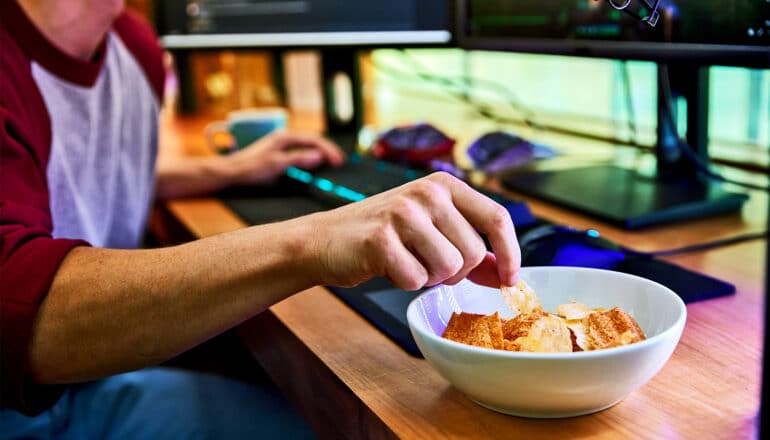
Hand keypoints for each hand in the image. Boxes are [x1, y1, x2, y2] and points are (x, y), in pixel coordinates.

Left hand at [224, 130, 344, 185]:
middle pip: (312, 142)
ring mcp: (280, 146)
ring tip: (331, 163)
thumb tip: (319, 155)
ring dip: (319, 154)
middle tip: (340, 162)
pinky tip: (313, 166)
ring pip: (306, 147)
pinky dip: (310, 159)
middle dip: (327, 151)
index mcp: (285, 137)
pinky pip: (299, 154)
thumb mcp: (276, 164)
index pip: (314, 139)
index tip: (339, 161)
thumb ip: (298, 158)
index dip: (328, 150)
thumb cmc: (250, 168)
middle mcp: (283, 139)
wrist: (229, 173)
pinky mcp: (277, 155)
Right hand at [304, 172, 520, 289]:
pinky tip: (388, 266)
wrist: (325, 240)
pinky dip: (405, 283)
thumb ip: (470, 249)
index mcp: (444, 185)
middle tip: (425, 262)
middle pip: (474, 253)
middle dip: (455, 272)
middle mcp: (427, 192)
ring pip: (449, 269)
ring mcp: (403, 213)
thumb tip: (507, 273)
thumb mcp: (432, 231)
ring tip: (406, 261)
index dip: (510, 253)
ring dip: (429, 277)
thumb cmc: (383, 236)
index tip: (511, 280)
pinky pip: (416, 280)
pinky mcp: (380, 238)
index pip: (496, 218)